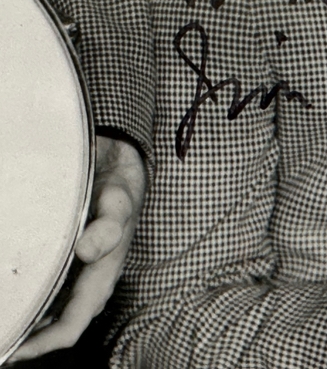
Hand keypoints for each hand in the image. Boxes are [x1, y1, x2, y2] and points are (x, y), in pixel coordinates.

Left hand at [9, 137, 146, 361]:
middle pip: (59, 328)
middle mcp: (92, 282)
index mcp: (104, 275)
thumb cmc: (120, 187)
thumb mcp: (119, 201)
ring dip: (30, 327)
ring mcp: (82, 275)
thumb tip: (87, 251)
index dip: (42, 344)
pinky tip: (14, 302)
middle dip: (30, 342)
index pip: (72, 325)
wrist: (123, 167)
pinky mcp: (74, 265)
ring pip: (53, 315)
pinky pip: (52, 297)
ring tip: (3, 328)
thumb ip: (108, 225)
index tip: (12, 350)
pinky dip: (32, 306)